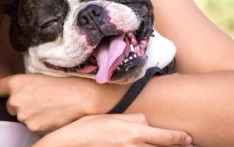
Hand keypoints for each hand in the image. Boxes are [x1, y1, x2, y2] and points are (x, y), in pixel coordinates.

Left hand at [0, 73, 126, 132]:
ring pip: (22, 117)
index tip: (6, 91)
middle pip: (10, 105)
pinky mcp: (34, 128)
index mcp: (16, 83)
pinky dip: (40, 122)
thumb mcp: (41, 75)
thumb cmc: (66, 81)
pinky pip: (32, 126)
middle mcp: (16, 100)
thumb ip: (24, 83)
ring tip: (49, 106)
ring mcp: (24, 116)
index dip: (2, 90)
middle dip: (21, 103)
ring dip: (31, 114)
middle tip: (40, 99)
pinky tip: (52, 115)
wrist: (84, 96)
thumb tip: (17, 90)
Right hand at [33, 113, 192, 146]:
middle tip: (187, 145)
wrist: (73, 143)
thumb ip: (133, 119)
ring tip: (165, 146)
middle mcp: (135, 146)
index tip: (188, 138)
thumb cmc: (90, 127)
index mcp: (134, 131)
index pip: (165, 137)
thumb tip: (147, 121)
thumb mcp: (112, 117)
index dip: (179, 138)